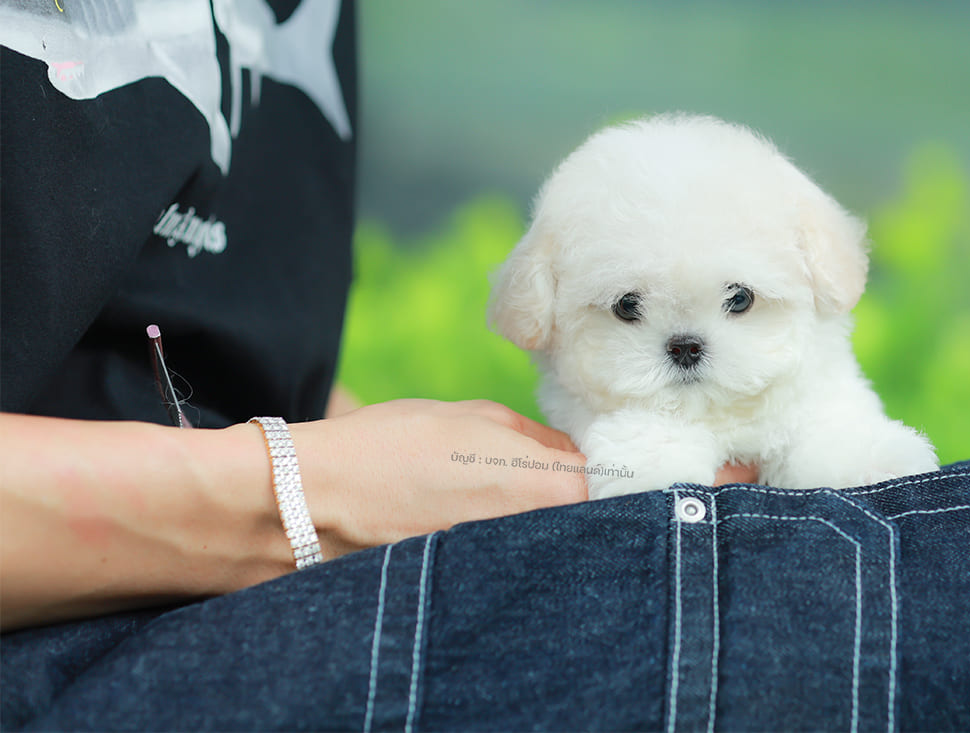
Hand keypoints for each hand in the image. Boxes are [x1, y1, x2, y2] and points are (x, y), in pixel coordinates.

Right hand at [294, 399, 587, 557]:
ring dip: (532, 530)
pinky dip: (496, 555)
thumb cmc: (394, 445)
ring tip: (484, 505)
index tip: (583, 462)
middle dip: (570, 504)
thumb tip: (570, 452)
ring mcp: (507, 575)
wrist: (313, 501)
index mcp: (552, 488)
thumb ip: (538, 438)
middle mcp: (541, 540)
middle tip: (530, 482)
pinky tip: (461, 531)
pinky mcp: (475, 596)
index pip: (613, 486)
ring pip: (545, 550)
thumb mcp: (478, 417)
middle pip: (584, 523)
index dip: (604, 472)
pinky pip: (505, 573)